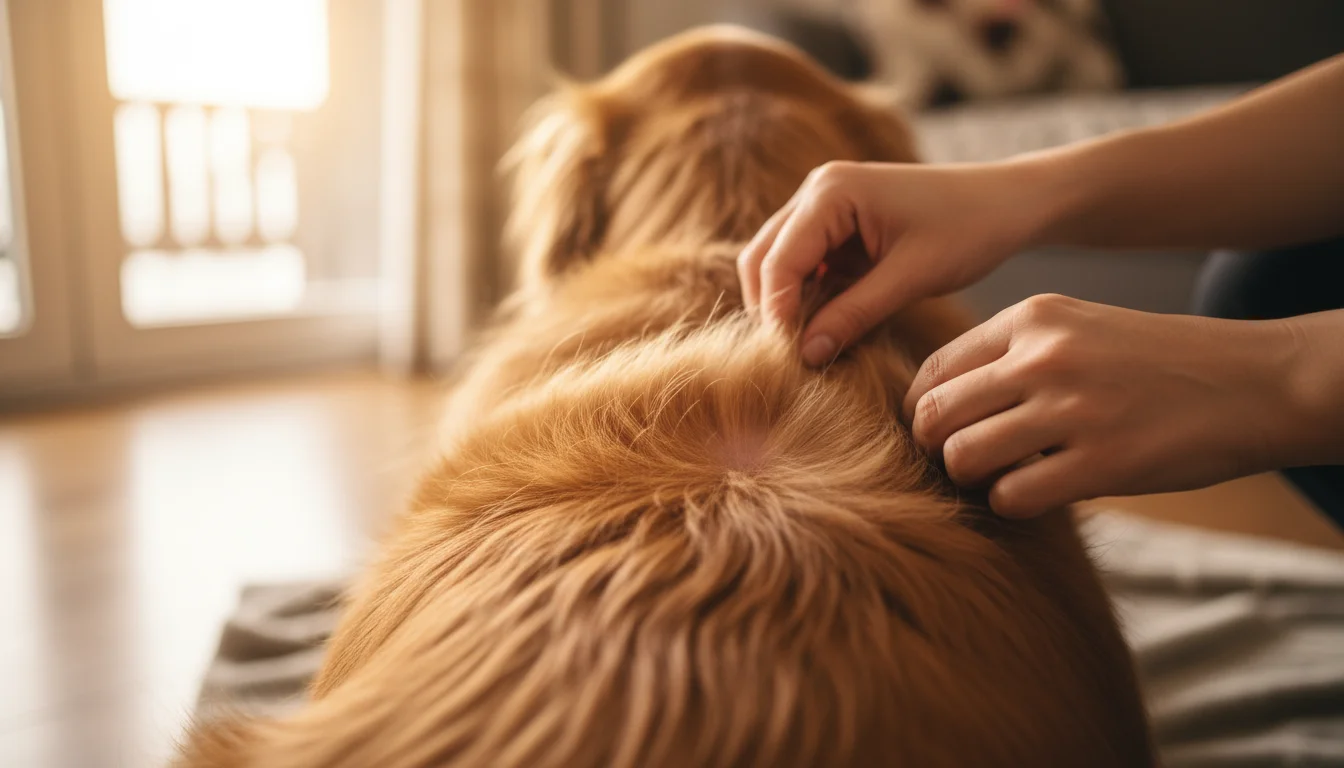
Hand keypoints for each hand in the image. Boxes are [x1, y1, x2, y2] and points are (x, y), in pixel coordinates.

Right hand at [737, 160, 1049, 365]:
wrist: (1007, 204)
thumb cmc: (968, 230)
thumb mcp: (911, 278)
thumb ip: (854, 314)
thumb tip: (805, 356)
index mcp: (830, 191)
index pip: (777, 260)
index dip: (775, 313)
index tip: (786, 361)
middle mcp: (816, 191)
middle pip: (763, 258)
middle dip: (771, 309)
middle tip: (790, 361)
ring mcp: (824, 207)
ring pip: (778, 264)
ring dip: (787, 305)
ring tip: (807, 350)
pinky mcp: (837, 228)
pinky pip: (805, 267)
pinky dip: (808, 299)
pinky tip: (826, 330)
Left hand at [901, 294, 1314, 517]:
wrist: (1255, 382)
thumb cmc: (1156, 363)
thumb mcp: (1079, 329)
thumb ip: (1011, 354)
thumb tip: (934, 403)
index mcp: (1033, 318)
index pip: (934, 370)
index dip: (922, 410)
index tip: (937, 430)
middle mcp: (1044, 357)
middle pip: (934, 415)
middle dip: (935, 447)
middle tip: (962, 460)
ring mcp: (1072, 409)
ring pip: (961, 457)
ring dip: (972, 478)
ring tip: (1002, 475)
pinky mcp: (1102, 463)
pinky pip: (1010, 496)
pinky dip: (1011, 503)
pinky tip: (1038, 492)